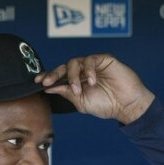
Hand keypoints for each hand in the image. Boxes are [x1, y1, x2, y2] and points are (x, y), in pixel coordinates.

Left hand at [35, 54, 154, 124]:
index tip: (37, 82)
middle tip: (47, 82)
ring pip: (74, 62)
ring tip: (78, 90)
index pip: (59, 76)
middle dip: (53, 74)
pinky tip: (92, 82)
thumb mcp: (81, 102)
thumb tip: (49, 88)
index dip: (48, 77)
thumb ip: (66, 93)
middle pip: (63, 67)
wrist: (126, 105)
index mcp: (76, 81)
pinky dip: (88, 71)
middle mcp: (82, 71)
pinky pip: (90, 60)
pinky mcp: (104, 59)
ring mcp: (92, 65)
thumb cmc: (106, 105)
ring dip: (72, 77)